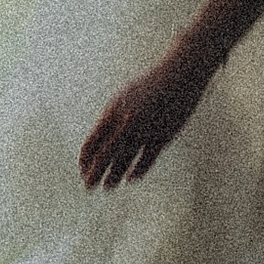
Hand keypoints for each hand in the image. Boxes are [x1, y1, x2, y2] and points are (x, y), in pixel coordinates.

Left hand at [79, 36, 212, 189]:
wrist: (180, 75)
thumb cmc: (149, 86)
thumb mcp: (125, 98)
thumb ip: (111, 118)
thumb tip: (99, 142)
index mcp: (113, 111)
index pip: (92, 142)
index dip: (85, 159)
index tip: (82, 170)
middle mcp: (127, 122)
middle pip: (105, 155)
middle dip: (94, 173)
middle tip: (88, 187)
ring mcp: (145, 130)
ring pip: (125, 161)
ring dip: (113, 176)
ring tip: (107, 187)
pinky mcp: (163, 136)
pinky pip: (146, 159)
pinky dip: (137, 171)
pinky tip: (130, 178)